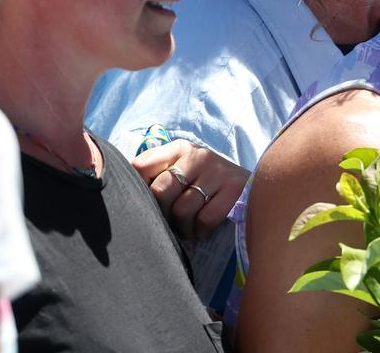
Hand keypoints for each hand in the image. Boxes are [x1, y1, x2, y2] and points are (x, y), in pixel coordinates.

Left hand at [132, 139, 250, 240]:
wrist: (254, 184)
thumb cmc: (206, 181)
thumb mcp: (182, 169)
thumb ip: (154, 173)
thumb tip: (125, 191)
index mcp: (180, 148)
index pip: (142, 167)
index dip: (138, 189)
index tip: (145, 203)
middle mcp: (198, 155)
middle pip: (161, 191)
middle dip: (163, 213)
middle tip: (170, 221)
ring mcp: (218, 171)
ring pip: (183, 209)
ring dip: (182, 227)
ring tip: (187, 229)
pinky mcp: (234, 189)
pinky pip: (205, 219)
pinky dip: (200, 231)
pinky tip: (201, 231)